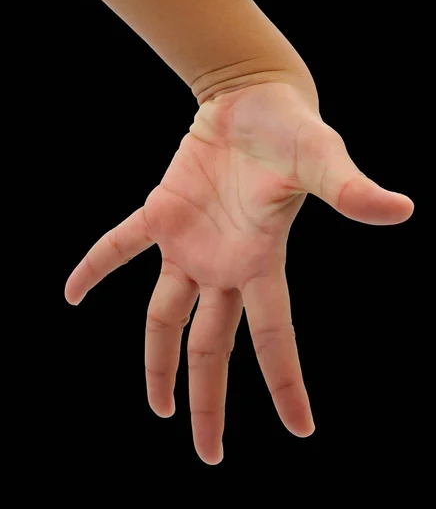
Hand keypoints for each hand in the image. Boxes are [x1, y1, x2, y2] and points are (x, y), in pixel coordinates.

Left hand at [65, 81, 413, 464]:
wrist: (252, 101)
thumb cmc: (292, 128)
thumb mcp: (321, 159)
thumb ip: (349, 189)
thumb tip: (400, 209)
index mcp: (261, 261)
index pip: (274, 336)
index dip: (286, 383)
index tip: (301, 430)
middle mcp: (224, 264)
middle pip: (211, 347)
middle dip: (208, 399)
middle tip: (207, 454)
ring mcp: (189, 243)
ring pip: (165, 316)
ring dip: (156, 361)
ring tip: (158, 407)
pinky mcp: (161, 213)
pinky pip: (119, 246)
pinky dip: (96, 267)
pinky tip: (72, 294)